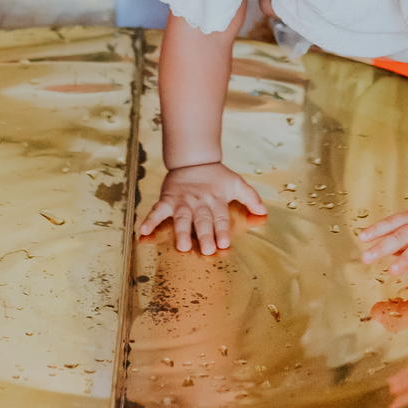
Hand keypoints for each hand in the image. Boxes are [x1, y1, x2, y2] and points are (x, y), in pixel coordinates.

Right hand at [138, 161, 266, 254]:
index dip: (221, 231)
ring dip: (181, 231)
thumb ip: (250, 197)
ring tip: (182, 245)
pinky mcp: (168, 199)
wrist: (193, 158)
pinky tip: (144, 231)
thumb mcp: (236, 183)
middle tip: (207, 249)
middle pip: (202, 220)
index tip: (223, 243)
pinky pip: (158, 210)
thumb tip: (263, 212)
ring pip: (182, 218)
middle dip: (204, 235)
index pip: (220, 217)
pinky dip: (150, 220)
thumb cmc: (216, 175)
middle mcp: (199, 202)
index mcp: (216, 200)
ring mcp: (182, 201)